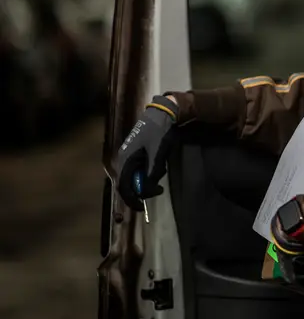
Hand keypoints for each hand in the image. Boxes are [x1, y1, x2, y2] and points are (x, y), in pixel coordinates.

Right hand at [113, 95, 178, 210]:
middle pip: (130, 183)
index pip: (124, 187)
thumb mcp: (158, 154)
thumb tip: (147, 191)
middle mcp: (124, 158)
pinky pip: (141, 167)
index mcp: (126, 159)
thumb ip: (152, 174)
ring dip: (149, 178)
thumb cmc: (160, 132)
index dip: (132, 200)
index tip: (143, 207)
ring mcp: (130, 154)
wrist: (163, 113)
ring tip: (162, 168)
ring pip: (137, 175)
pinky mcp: (137, 152)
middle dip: (144, 188)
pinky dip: (151, 170)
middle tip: (159, 189)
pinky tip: (160, 161)